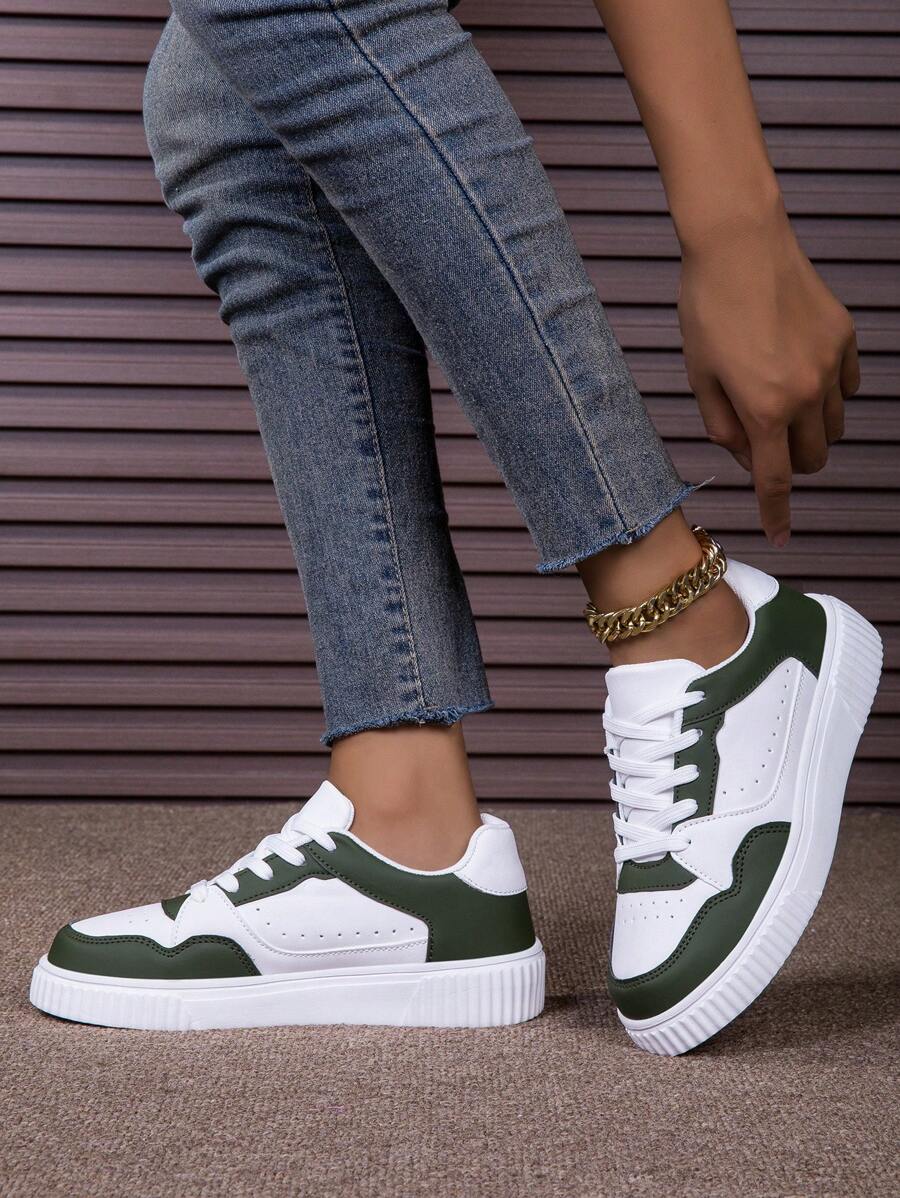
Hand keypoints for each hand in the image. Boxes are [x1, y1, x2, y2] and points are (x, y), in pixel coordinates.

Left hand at [677, 208, 858, 544]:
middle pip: (812, 459)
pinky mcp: (845, 337)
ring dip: (810, 430)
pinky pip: (848, 386)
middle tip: (761, 439)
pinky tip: (802, 372)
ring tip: (778, 398)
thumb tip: (747, 456)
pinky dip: (829, 394)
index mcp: (763, 410)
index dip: (776, 514)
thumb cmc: (707, 310)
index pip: (774, 481)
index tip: (779, 535)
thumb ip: (722, 427)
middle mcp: (806, 394)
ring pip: (834, 427)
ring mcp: (832, 364)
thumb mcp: (699, 377)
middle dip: (789, 463)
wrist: (738, 243)